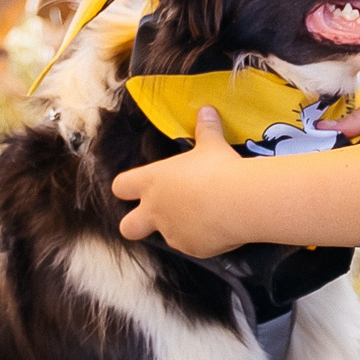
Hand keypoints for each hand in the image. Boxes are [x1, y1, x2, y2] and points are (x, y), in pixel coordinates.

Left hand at [113, 109, 252, 256]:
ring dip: (178, 228)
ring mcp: (172, 232)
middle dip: (136, 223)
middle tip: (156, 215)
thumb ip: (205, 129)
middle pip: (127, 226)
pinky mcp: (192, 249)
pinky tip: (220, 227)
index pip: (120, 186)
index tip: (138, 185)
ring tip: (205, 215)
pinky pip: (193, 245)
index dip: (126, 187)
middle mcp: (155, 210)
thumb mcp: (211, 145)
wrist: (239, 201)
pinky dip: (202, 239)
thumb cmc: (219, 168)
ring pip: (166, 236)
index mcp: (152, 181)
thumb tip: (207, 110)